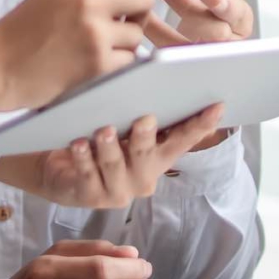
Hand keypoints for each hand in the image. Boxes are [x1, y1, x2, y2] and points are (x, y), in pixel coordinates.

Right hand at [0, 0, 155, 108]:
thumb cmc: (16, 36)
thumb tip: (122, 2)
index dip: (123, 0)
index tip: (115, 13)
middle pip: (142, 1)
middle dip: (135, 18)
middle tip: (118, 32)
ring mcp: (94, 30)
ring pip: (136, 35)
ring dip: (122, 47)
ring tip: (94, 53)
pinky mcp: (96, 61)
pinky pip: (128, 61)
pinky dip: (114, 67)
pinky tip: (91, 68)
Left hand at [0, 105, 225, 207]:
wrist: (62, 173)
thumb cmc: (101, 144)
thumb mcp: (127, 130)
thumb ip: (149, 116)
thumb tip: (163, 81)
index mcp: (158, 159)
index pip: (183, 141)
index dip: (200, 126)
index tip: (216, 106)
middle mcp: (142, 178)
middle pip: (147, 156)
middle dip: (145, 138)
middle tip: (144, 120)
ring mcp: (117, 191)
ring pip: (115, 166)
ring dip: (109, 147)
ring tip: (104, 130)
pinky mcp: (89, 197)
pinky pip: (87, 175)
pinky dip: (83, 158)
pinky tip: (79, 143)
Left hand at [144, 0, 278, 48]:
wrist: (204, 53)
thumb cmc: (219, 16)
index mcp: (240, 24)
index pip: (238, 15)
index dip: (228, 8)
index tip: (217, 1)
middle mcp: (224, 45)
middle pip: (212, 32)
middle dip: (189, 8)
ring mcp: (200, 61)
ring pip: (184, 48)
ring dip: (162, 26)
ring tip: (144, 8)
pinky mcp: (178, 70)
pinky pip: (162, 59)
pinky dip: (149, 42)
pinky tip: (138, 23)